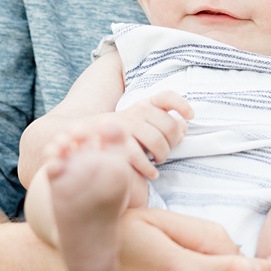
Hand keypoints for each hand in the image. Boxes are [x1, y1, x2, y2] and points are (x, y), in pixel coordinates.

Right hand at [48, 92, 192, 178]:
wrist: (80, 140)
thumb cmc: (116, 137)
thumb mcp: (138, 124)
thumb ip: (161, 123)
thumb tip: (184, 126)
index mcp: (142, 105)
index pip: (165, 97)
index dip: (181, 104)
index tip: (190, 115)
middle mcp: (135, 112)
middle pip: (169, 125)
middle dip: (173, 142)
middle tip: (165, 152)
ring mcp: (126, 127)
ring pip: (157, 141)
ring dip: (162, 155)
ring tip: (158, 162)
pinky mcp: (117, 143)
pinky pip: (140, 155)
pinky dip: (149, 167)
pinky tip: (151, 173)